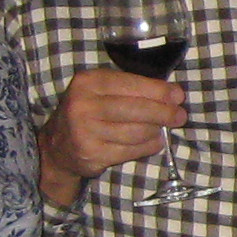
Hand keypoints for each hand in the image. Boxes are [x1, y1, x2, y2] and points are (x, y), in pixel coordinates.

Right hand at [35, 66, 182, 208]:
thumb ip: (132, 88)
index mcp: (88, 82)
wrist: (56, 146)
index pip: (132, 84)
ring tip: (161, 129)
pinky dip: (149, 146)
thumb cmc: (88, 112)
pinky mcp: (92, 154)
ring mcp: (85, 131)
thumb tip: (174, 95)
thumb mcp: (101, 90)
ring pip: (138, 132)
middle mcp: (83, 105)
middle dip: (165, 113)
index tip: (178, 96)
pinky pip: (132, 150)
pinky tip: (153, 142)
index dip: (160, 91)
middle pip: (138, 109)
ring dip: (156, 131)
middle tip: (180, 116)